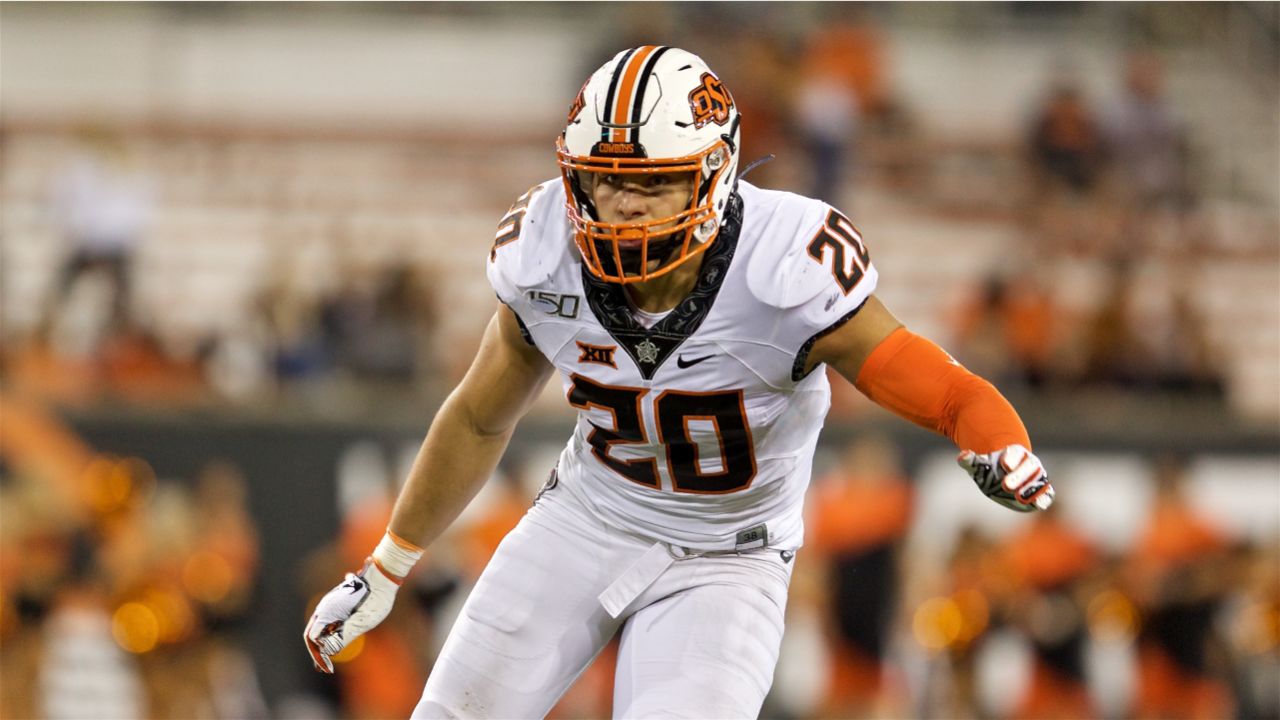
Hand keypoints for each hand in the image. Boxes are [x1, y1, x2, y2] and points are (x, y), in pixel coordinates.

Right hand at [303, 558, 401, 672]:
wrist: (384, 575)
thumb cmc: (376, 598)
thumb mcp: (363, 621)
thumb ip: (345, 635)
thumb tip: (330, 651)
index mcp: (328, 610)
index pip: (312, 638)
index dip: (318, 655)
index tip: (326, 668)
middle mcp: (325, 606)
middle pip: (312, 633)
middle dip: (317, 652)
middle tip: (325, 669)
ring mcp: (331, 604)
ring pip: (319, 627)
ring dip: (322, 644)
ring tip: (328, 662)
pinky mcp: (338, 603)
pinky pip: (327, 622)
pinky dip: (328, 635)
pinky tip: (334, 645)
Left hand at [957, 443, 1053, 511]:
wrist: (1001, 477)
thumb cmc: (989, 469)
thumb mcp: (978, 465)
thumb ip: (970, 461)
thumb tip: (962, 456)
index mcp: (1014, 452)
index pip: (1015, 452)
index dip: (1011, 457)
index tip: (1003, 464)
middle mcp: (1029, 463)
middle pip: (1029, 466)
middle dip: (1018, 475)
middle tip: (1005, 486)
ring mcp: (1036, 477)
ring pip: (1040, 480)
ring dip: (1032, 489)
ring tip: (1020, 498)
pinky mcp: (1039, 492)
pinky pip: (1047, 494)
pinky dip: (1044, 498)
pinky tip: (1037, 504)